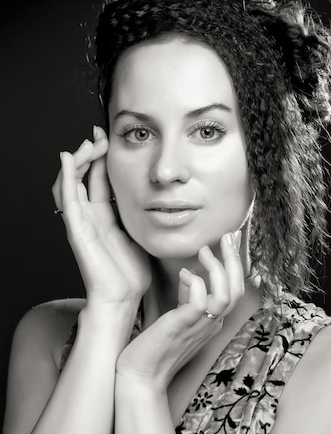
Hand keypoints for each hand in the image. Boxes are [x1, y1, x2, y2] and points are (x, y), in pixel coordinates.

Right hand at [52, 126, 150, 306]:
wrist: (123, 299)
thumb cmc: (132, 275)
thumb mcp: (142, 238)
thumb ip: (143, 219)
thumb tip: (161, 202)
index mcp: (106, 219)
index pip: (100, 181)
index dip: (104, 160)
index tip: (111, 139)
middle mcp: (91, 218)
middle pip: (85, 178)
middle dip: (91, 154)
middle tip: (100, 135)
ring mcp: (82, 223)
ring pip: (72, 183)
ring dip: (79, 161)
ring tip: (89, 143)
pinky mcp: (77, 230)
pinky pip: (68, 199)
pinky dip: (67, 177)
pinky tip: (69, 158)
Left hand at [116, 231, 243, 389]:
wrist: (140, 376)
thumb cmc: (154, 347)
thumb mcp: (176, 317)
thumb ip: (186, 297)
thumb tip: (189, 274)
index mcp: (212, 321)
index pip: (234, 289)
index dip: (235, 263)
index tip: (230, 240)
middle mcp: (211, 324)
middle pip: (238, 289)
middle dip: (235, 259)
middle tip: (228, 235)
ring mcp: (200, 327)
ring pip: (226, 294)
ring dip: (218, 268)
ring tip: (205, 249)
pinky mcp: (182, 328)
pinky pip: (201, 302)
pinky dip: (196, 283)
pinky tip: (184, 273)